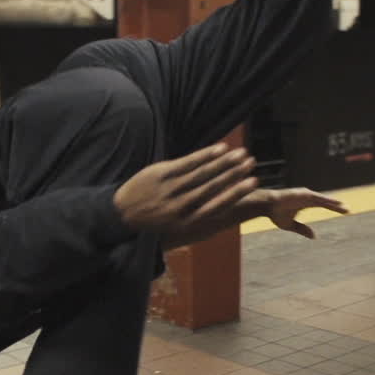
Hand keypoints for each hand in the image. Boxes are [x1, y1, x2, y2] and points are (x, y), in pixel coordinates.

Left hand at [114, 144, 257, 231]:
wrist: (121, 216)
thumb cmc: (154, 222)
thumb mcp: (176, 227)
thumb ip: (198, 217)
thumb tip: (221, 209)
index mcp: (187, 222)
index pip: (217, 205)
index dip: (237, 193)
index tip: (253, 183)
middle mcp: (181, 206)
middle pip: (213, 187)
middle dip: (234, 174)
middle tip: (251, 163)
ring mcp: (171, 189)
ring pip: (202, 173)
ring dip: (224, 162)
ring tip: (241, 153)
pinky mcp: (162, 174)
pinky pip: (187, 162)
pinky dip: (205, 155)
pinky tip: (220, 148)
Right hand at [266, 188, 348, 238]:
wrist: (267, 205)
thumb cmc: (276, 213)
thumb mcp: (291, 225)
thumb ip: (302, 230)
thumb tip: (314, 237)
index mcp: (306, 204)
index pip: (323, 206)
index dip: (333, 208)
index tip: (344, 212)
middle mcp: (307, 198)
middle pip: (326, 202)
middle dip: (337, 206)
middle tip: (349, 210)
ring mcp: (305, 195)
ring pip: (323, 200)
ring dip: (334, 203)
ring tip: (344, 207)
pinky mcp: (303, 194)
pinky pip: (316, 198)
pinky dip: (325, 200)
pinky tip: (333, 203)